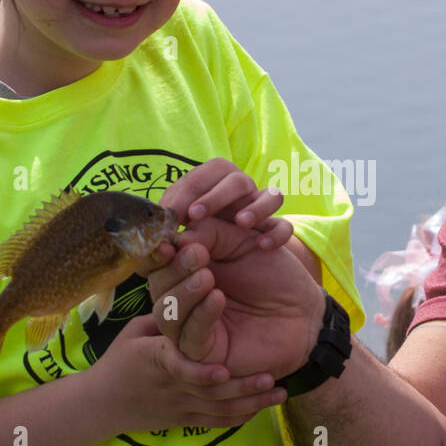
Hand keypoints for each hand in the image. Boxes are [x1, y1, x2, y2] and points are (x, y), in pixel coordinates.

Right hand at [80, 312, 282, 434]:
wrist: (102, 403)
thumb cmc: (120, 359)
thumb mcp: (135, 331)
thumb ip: (165, 317)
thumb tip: (192, 292)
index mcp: (158, 360)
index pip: (178, 368)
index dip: (200, 373)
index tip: (223, 370)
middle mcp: (172, 386)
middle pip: (210, 393)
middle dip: (242, 387)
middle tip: (271, 376)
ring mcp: (180, 407)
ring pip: (219, 410)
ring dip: (250, 402)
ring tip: (279, 392)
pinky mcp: (184, 421)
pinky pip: (215, 423)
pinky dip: (239, 418)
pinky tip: (262, 409)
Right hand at [146, 216, 326, 379]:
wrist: (303, 308)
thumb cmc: (274, 273)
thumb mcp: (241, 240)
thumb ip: (209, 233)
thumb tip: (176, 238)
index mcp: (186, 271)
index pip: (158, 263)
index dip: (158, 254)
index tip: (170, 242)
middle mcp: (183, 299)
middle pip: (158, 287)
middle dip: (174, 270)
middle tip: (198, 255)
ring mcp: (191, 327)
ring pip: (166, 314)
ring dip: (184, 293)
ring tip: (207, 276)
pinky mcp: (205, 353)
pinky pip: (191, 337)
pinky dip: (201, 315)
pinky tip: (217, 298)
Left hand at [161, 158, 292, 249]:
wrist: (232, 270)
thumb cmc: (199, 243)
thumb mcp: (183, 232)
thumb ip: (172, 225)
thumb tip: (160, 222)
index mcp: (214, 185)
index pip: (203, 175)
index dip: (187, 191)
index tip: (173, 213)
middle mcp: (242, 192)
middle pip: (236, 179)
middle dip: (215, 196)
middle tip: (195, 216)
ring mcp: (262, 210)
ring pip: (271, 195)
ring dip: (255, 206)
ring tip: (240, 223)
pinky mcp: (277, 230)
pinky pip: (285, 226)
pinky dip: (277, 233)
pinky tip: (261, 246)